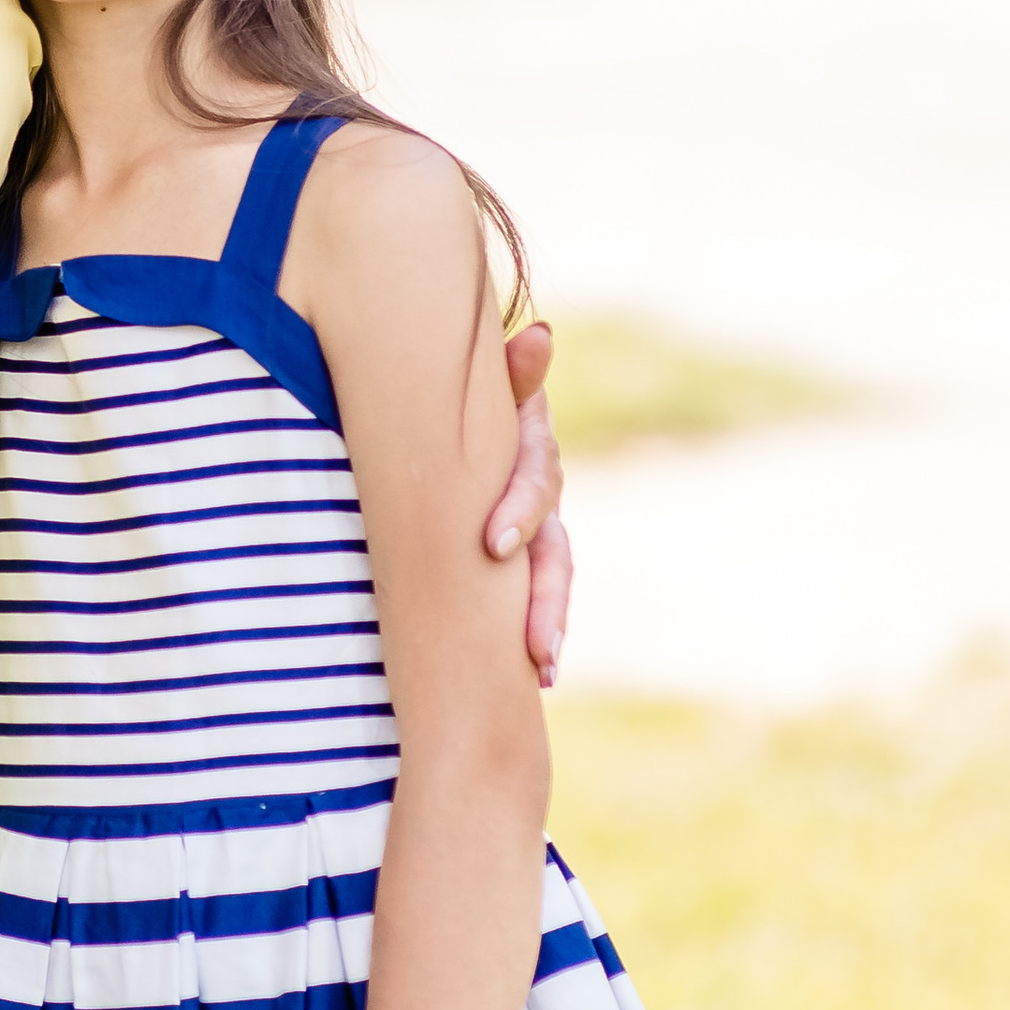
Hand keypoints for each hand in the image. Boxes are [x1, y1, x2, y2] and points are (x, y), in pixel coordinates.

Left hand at [488, 321, 569, 684]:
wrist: (454, 404)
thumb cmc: (461, 394)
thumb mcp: (483, 381)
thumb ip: (510, 368)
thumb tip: (541, 334)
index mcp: (529, 450)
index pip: (535, 482)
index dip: (519, 512)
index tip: (492, 545)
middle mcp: (540, 494)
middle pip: (554, 551)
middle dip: (547, 600)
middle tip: (538, 648)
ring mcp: (532, 528)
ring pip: (550, 577)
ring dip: (549, 622)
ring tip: (544, 669)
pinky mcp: (511, 554)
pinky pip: (528, 592)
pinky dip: (535, 627)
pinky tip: (534, 675)